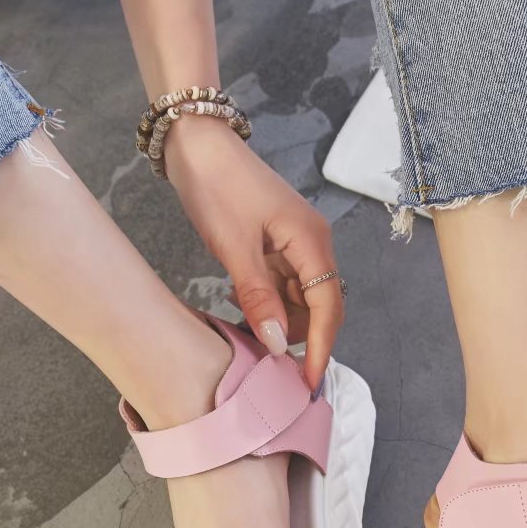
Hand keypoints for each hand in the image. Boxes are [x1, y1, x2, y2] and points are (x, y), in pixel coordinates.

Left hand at [164, 115, 342, 389]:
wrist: (198, 145)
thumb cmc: (217, 187)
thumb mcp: (234, 248)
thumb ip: (259, 298)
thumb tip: (280, 344)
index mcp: (311, 240)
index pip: (328, 306)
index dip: (322, 346)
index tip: (308, 382)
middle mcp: (312, 243)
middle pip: (320, 305)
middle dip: (303, 338)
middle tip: (274, 369)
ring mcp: (295, 242)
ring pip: (300, 298)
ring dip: (281, 321)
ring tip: (251, 334)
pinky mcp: (277, 242)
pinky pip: (283, 284)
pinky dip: (269, 303)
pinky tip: (244, 307)